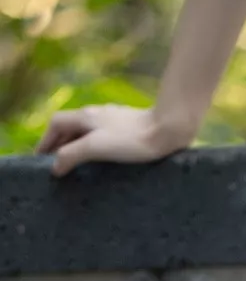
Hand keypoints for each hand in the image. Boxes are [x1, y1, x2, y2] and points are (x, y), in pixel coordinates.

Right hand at [35, 103, 194, 176]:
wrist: (168, 130)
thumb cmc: (132, 139)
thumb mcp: (96, 147)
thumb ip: (71, 154)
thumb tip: (55, 166)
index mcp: (86, 116)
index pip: (56, 123)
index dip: (46, 140)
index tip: (41, 158)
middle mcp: (97, 114)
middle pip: (70, 126)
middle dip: (60, 144)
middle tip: (56, 165)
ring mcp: (114, 120)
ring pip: (88, 131)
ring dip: (77, 145)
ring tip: (77, 165)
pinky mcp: (130, 128)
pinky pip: (104, 136)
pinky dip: (95, 147)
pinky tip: (104, 160)